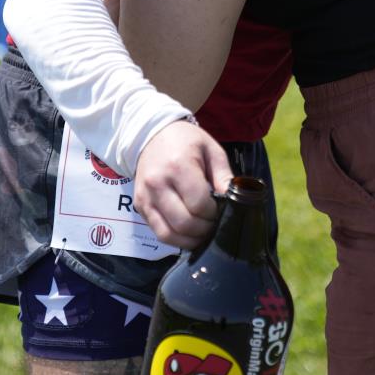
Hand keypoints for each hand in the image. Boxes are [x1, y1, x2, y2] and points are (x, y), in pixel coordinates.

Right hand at [134, 121, 232, 249]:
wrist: (151, 134)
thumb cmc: (186, 141)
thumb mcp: (211, 150)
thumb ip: (224, 177)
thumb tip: (234, 202)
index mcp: (178, 166)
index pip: (199, 204)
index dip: (214, 213)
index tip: (220, 210)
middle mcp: (157, 184)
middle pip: (185, 223)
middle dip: (204, 229)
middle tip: (214, 224)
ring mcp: (145, 197)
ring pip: (169, 235)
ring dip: (190, 240)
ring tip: (202, 232)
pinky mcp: (140, 206)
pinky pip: (159, 233)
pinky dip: (176, 239)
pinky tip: (188, 232)